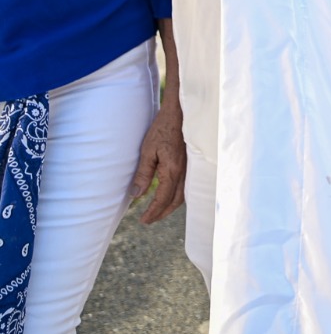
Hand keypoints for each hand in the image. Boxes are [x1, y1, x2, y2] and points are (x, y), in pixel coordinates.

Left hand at [130, 99, 185, 223]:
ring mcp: (189, 167)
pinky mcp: (191, 163)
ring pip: (183, 194)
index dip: (153, 211)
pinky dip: (178, 196)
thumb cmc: (162, 129)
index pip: (162, 198)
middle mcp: (184, 172)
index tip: (143, 220)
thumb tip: (136, 195)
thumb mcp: (148, 151)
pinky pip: (187, 186)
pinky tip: (172, 195)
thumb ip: (143, 174)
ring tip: (159, 211)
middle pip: (176, 200)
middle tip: (149, 220)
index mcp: (172, 171)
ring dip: (171, 206)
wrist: (180, 113)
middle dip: (162, 213)